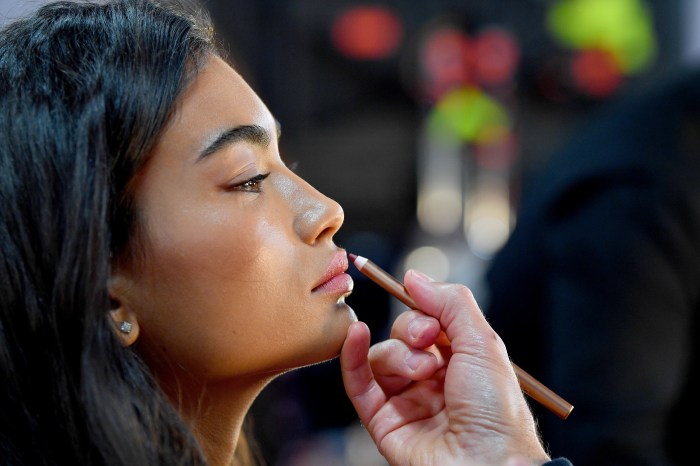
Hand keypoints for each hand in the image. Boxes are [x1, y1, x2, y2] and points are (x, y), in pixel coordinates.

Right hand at [340, 270, 550, 465]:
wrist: (488, 463)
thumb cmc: (496, 410)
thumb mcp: (483, 342)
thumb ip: (449, 302)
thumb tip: (412, 276)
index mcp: (459, 361)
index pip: (428, 321)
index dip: (422, 309)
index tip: (420, 300)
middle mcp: (431, 380)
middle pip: (401, 336)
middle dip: (412, 331)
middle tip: (429, 340)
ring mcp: (406, 401)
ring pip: (381, 356)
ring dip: (399, 355)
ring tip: (423, 371)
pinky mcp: (383, 421)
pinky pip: (358, 383)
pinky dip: (351, 356)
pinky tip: (355, 334)